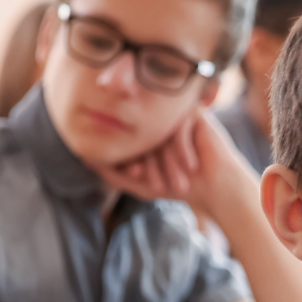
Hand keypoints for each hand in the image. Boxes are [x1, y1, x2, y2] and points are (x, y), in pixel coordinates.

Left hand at [104, 109, 254, 223]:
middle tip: (158, 185)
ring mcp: (174, 116)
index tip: (139, 177)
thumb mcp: (142, 185)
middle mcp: (155, 122)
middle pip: (142, 138)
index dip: (132, 162)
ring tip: (178, 182)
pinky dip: (182, 152)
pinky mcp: (193, 114)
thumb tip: (85, 160)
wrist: (216, 186)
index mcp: (141, 134)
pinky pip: (178, 131)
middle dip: (151, 165)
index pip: (127, 143)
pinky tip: (192, 166)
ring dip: (168, 163)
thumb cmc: (180, 186)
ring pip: (159, 135)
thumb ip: (113, 174)